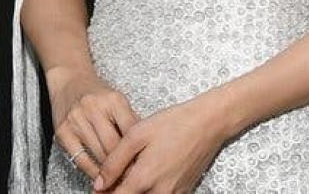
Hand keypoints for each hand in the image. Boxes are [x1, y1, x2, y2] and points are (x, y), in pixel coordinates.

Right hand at [46, 66, 138, 182]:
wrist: (70, 79)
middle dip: (125, 165)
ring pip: (98, 154)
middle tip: (133, 178)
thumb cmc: (97, 92)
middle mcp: (94, 109)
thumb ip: (129, 120)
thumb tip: (144, 146)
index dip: (139, 151)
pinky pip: (80, 158)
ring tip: (119, 181)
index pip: (131, 131)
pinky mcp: (63, 132)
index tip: (145, 165)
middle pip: (114, 145)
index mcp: (114, 100)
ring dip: (109, 172)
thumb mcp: (118, 100)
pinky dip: (91, 170)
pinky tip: (99, 176)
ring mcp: (77, 120)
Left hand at [93, 95, 230, 192]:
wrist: (210, 122)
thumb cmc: (174, 123)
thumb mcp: (137, 134)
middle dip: (120, 191)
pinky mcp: (185, 191)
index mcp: (143, 179)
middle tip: (117, 176)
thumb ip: (114, 161)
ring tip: (136, 172)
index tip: (101, 185)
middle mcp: (160, 192)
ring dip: (137, 191)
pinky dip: (152, 190)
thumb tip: (98, 184)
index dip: (103, 193)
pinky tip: (152, 174)